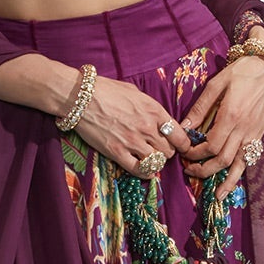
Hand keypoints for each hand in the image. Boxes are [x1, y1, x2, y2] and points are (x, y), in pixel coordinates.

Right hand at [70, 73, 192, 173]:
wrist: (81, 97)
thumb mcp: (135, 92)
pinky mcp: (117, 153)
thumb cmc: (106, 90)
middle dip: (168, 152)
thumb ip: (149, 107)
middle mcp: (147, 128)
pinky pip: (139, 170)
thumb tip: (156, 117)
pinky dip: (145, 173)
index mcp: (154, 111)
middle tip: (160, 150)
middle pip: (169, 151)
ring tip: (151, 158)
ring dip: (156, 162)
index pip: (179, 135)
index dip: (182, 144)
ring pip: (157, 162)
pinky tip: (145, 171)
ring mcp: (132, 142)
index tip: (180, 146)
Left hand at [179, 44, 263, 202]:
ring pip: (238, 164)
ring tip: (216, 195)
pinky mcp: (260, 134)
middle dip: (204, 170)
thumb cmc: (240, 72)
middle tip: (189, 171)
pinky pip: (250, 158)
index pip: (209, 145)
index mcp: (231, 116)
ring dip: (226, 181)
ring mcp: (254, 133)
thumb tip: (183, 127)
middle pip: (222, 159)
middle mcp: (244, 129)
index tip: (184, 154)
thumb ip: (199, 108)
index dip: (194, 154)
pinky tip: (233, 182)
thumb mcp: (215, 85)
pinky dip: (241, 172)